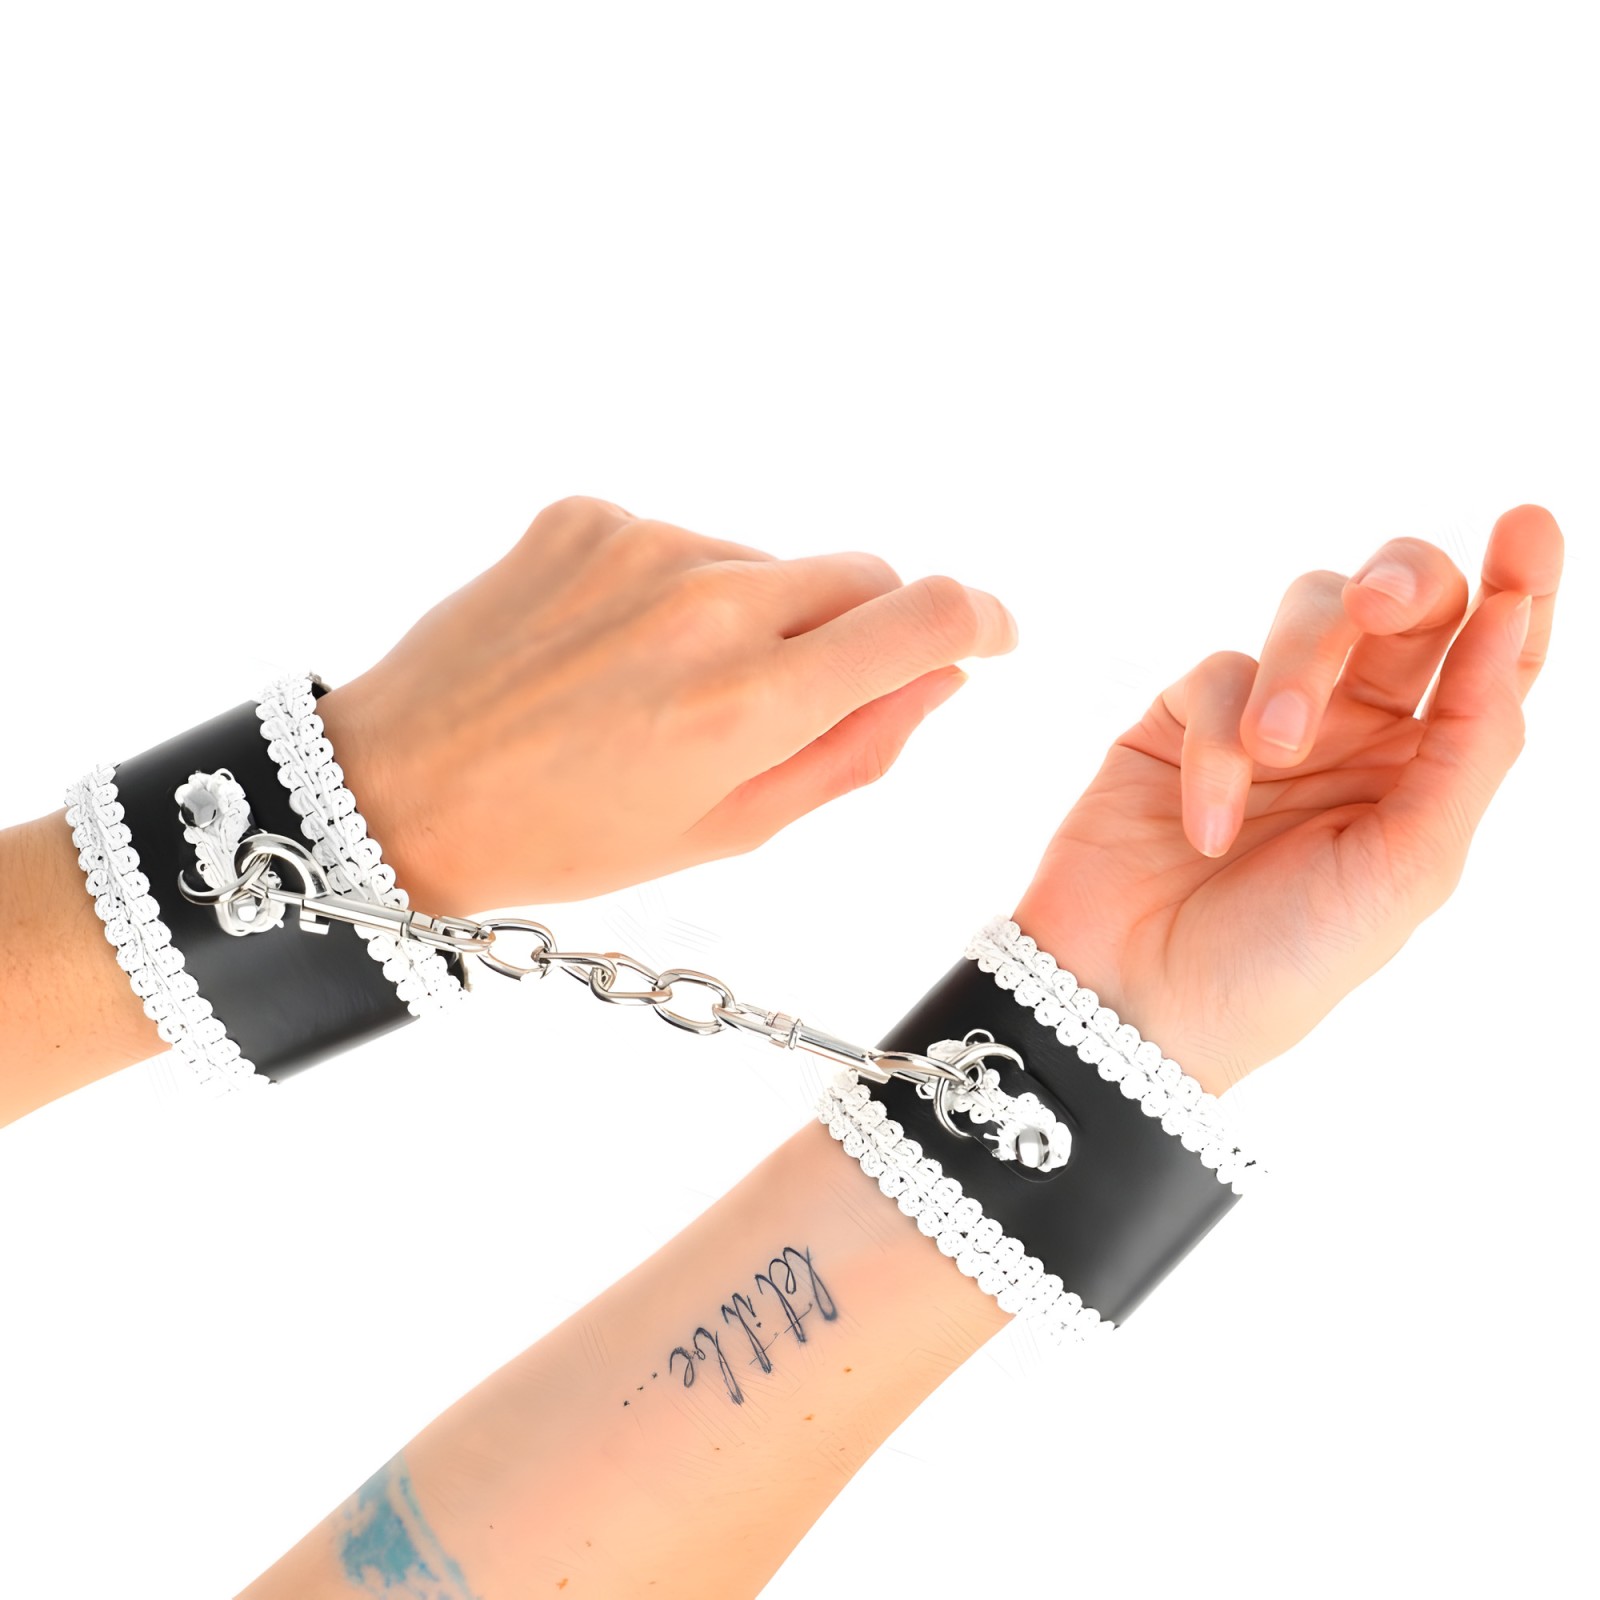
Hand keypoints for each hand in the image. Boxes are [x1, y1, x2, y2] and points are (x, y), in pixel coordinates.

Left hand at [317, 496, 1016, 911]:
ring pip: (769, 562)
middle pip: (860, 574)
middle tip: (787, 699)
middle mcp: (707, 602)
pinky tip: (615, 650)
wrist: (400, 790)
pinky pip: (685, 543)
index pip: (925, 616)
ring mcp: (643, 544)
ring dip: (756, 616)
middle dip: (856, 631)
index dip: (980, 619)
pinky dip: (678, 592)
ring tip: (668, 688)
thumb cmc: (567, 838)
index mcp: (749, 701)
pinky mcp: (588, 514)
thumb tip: (940, 676)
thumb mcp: (728, 831)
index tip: (989, 633)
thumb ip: (855, 751)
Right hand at [1012, 504, 1562, 1095]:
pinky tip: (1207, 821)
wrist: (1136, 1002)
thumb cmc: (1283, 959)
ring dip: (1299, 670)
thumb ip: (1468, 746)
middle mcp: (1355, 733)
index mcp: (1426, 772)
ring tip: (1279, 752)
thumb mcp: (1406, 870)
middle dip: (1406, 582)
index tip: (1530, 524)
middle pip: (1404, 605)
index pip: (1491, 660)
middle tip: (1386, 604)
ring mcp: (1266, 719)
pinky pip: (1216, 675)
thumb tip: (1511, 621)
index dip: (1520, 588)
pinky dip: (1217, 742)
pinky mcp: (1180, 719)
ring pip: (1308, 614)